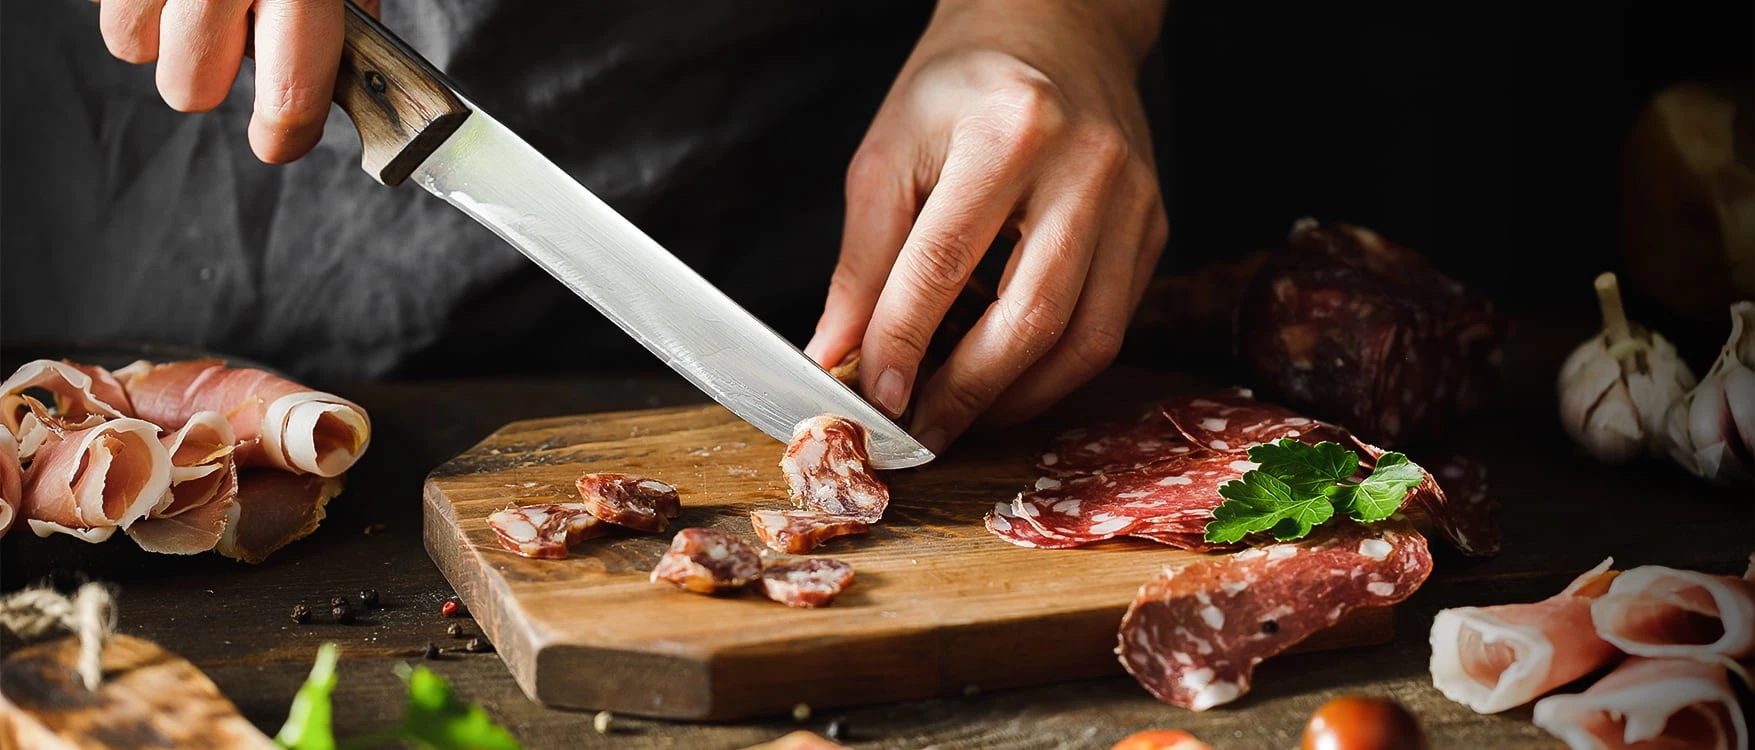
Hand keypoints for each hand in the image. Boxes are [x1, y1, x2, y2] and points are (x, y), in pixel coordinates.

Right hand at [95, 0, 373, 162]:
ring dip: (162, 40)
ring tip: (196, 8)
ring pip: (132, 47)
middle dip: (209, 81)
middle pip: (191, 88)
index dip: (285, 137)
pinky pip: (106, 8)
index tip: (279, 144)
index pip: (290, 98)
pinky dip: (133, 5)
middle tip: (231, 47)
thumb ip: (342, 18)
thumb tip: (336, 82)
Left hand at [805, 0, 1168, 453]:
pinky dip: (1054, 371)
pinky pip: (1110, 326)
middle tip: (919, 433)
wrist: (1053, 31)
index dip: (902, 342)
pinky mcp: (1154, 230)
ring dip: (1017, 397)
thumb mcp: (889, 153)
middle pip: (1030, 316)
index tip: (872, 399)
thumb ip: (862, 261)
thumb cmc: (959, 90)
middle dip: (967, 392)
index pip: (945, 262)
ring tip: (961, 417)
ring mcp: (1134, 202)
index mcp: (1010, 131)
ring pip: (1086, 339)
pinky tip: (1007, 381)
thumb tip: (837, 355)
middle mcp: (1086, 167)